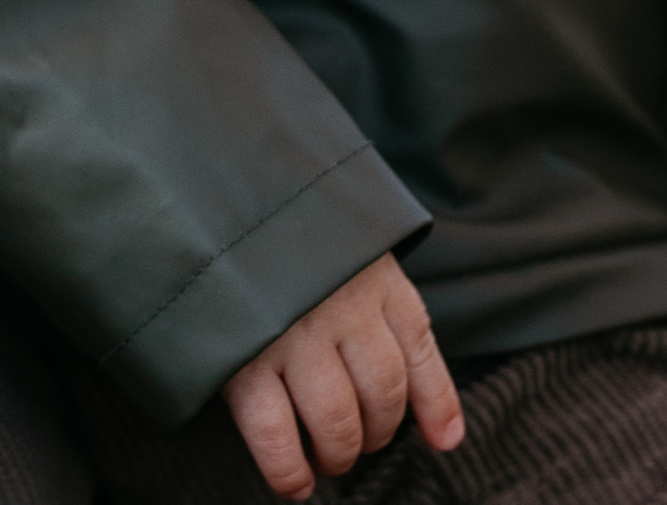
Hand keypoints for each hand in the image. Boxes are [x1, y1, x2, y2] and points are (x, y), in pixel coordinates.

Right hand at [223, 253, 461, 499]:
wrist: (217, 190)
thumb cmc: (290, 230)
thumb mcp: (355, 256)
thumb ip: (402, 335)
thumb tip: (450, 438)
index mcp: (374, 276)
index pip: (418, 355)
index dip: (433, 406)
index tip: (440, 439)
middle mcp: (341, 304)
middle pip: (382, 397)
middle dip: (375, 435)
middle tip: (354, 439)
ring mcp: (293, 330)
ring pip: (336, 421)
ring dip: (336, 454)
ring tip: (324, 458)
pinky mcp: (243, 354)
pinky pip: (275, 433)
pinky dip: (288, 469)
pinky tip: (296, 482)